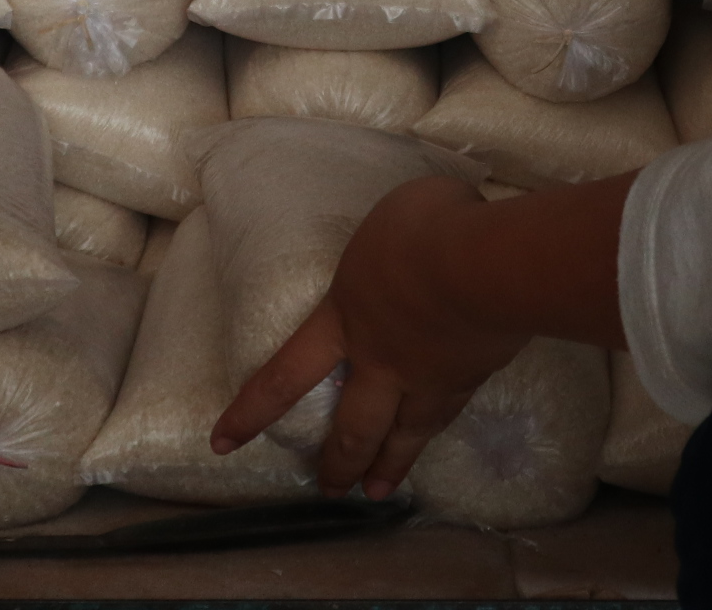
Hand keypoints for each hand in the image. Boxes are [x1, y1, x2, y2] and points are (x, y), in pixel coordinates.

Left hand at [212, 177, 523, 498]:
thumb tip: (411, 235)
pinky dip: (435, 434)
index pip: (285, 375)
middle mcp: (379, 361)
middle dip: (337, 462)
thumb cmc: (428, 229)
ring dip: (387, 467)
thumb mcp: (392, 219)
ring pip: (401, 437)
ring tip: (378, 492)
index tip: (223, 444)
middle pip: (350, 428)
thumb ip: (392, 240)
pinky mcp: (470, 380)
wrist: (489, 266)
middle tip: (329, 490)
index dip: (252, 411)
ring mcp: (427, 378)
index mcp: (344, 317)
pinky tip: (435, 439)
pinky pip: (446, 417)